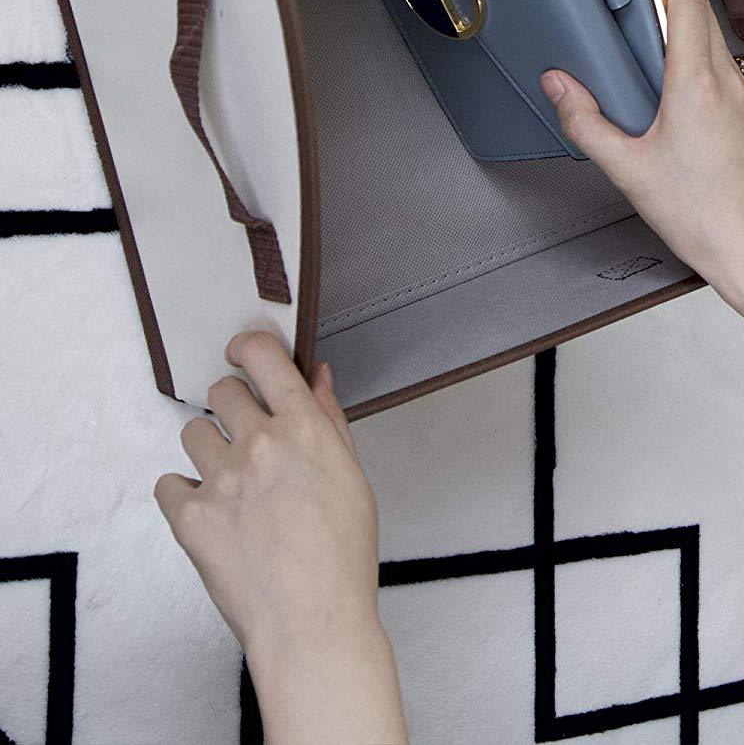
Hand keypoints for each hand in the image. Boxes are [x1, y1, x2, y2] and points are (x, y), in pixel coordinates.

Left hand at [155, 333, 406, 744]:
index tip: (241, 351)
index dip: (247, 347)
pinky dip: (185, 492)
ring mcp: (221, 479)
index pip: (264, 358)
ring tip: (232, 483)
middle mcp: (260, 444)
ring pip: (194, 433)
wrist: (312, 620)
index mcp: (305, 428)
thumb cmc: (341, 554)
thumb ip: (327, 419)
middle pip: (223, 392)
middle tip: (247, 436)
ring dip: (210, 449)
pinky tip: (212, 512)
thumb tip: (315, 377)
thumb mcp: (351, 475)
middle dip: (233, 407)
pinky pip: (169, 482)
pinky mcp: (189, 517)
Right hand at [541, 0, 743, 320]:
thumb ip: (586, 121)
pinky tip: (678, 89)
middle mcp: (729, 82)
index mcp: (696, 84)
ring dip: (684, 27)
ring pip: (714, 44)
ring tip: (647, 30)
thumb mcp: (628, 169)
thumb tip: (558, 82)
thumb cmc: (698, 216)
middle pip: (699, 11)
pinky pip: (727, 74)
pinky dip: (701, 65)